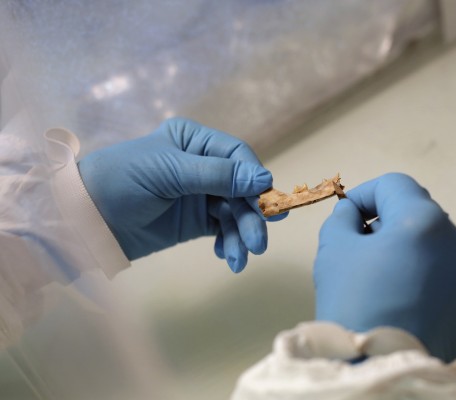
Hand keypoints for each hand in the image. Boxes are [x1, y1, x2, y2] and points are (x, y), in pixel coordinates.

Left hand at [78, 118, 283, 271]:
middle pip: (242, 188)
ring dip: (242, 235)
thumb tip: (265, 179)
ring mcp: (200, 195)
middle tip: (258, 243)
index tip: (266, 200)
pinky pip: (224, 230)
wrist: (85, 220)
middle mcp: (202, 165)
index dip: (254, 178)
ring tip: (240, 259)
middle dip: (251, 215)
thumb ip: (217, 175)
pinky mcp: (196, 222)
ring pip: (236, 212)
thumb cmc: (121, 181)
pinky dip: (230, 242)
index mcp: (194, 141)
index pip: (237, 156)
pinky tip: (227, 256)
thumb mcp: (169, 172)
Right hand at [314, 173, 455, 361]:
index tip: (349, 214)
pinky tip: (410, 302)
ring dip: (413, 251)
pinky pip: (453, 278)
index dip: (366, 194)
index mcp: (424, 220)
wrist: (381, 369)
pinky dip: (432, 279)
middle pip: (418, 215)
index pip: (394, 185)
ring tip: (388, 281)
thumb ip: (343, 218)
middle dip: (388, 225)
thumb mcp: (333, 250)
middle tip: (362, 251)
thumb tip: (355, 215)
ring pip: (438, 247)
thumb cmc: (354, 305)